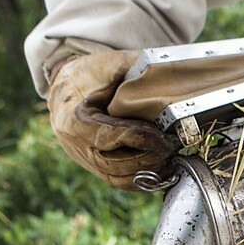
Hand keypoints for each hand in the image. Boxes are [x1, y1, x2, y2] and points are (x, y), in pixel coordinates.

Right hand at [45, 50, 175, 190]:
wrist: (69, 82)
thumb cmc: (93, 71)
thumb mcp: (113, 64)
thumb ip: (140, 72)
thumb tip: (173, 80)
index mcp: (74, 118)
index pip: (109, 137)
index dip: (140, 139)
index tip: (164, 136)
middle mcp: (75, 144)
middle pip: (114, 164)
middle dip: (149, 158)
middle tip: (172, 145)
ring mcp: (83, 159)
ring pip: (117, 178)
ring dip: (148, 171)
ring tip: (171, 156)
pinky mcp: (93, 166)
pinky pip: (118, 180)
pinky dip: (142, 178)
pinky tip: (162, 167)